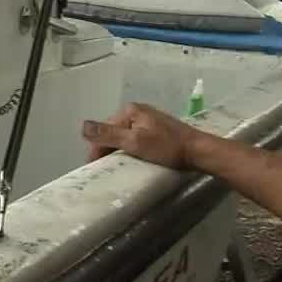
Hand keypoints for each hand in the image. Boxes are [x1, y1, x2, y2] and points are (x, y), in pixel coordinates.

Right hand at [82, 102, 210, 169]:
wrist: (198, 151)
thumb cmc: (167, 147)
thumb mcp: (135, 142)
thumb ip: (108, 135)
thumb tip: (82, 126)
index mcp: (130, 111)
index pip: (104, 129)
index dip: (97, 148)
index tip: (95, 168)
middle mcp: (137, 111)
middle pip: (113, 131)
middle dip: (107, 149)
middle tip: (106, 170)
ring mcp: (148, 120)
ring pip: (124, 136)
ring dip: (119, 150)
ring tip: (118, 167)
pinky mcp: (157, 130)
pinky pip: (136, 139)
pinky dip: (131, 149)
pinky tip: (133, 159)